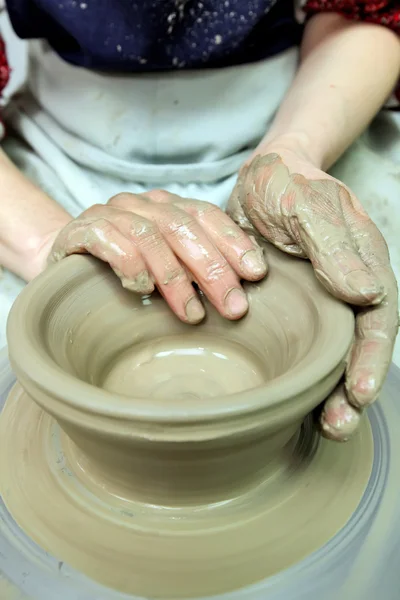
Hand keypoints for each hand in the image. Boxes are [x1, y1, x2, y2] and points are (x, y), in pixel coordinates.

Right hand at [47, 190, 266, 323]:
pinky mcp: (82, 230)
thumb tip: (242, 290)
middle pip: (183, 228)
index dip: (233, 242)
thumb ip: (195, 266)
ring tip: (193, 314)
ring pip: (151, 237)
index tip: (256, 274)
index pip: (206, 215)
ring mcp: (110, 214)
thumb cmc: (125, 267)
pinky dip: (131, 266)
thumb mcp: (166, 263)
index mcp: (166, 205)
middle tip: (233, 307)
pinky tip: (142, 290)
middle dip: (213, 269)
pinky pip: (110, 242)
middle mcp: (140, 204)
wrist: (66, 261)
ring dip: (175, 278)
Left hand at [228, 148, 398, 440]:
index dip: (371, 357)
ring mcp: (318, 302)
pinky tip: (289, 401)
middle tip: (337, 425)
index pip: (377, 318)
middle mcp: (345, 288)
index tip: (360, 392)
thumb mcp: (305, 203)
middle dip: (352, 390)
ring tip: (321, 427)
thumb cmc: (286, 183)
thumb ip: (333, 245)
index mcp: (361, 262)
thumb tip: (366, 291)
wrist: (258, 179)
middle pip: (358, 347)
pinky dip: (297, 375)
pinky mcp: (290, 310)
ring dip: (327, 393)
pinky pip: (298, 347)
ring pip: (330, 354)